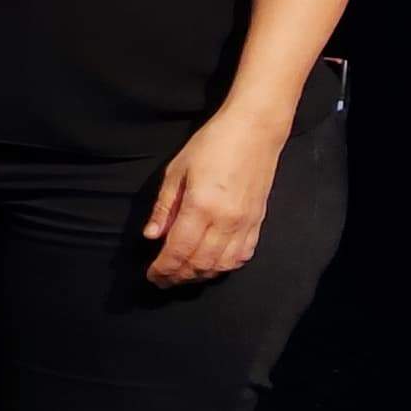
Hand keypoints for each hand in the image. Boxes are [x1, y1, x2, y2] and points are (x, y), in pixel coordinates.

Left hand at [145, 102, 284, 287]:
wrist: (254, 131)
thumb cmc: (211, 145)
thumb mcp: (177, 171)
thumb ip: (164, 207)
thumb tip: (152, 236)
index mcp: (201, 207)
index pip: (179, 250)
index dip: (163, 268)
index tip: (152, 276)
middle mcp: (226, 221)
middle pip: (200, 263)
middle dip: (179, 276)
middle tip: (163, 280)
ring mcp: (246, 223)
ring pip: (222, 265)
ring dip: (201, 275)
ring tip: (184, 275)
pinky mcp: (258, 221)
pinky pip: (243, 255)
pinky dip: (226, 266)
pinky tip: (213, 265)